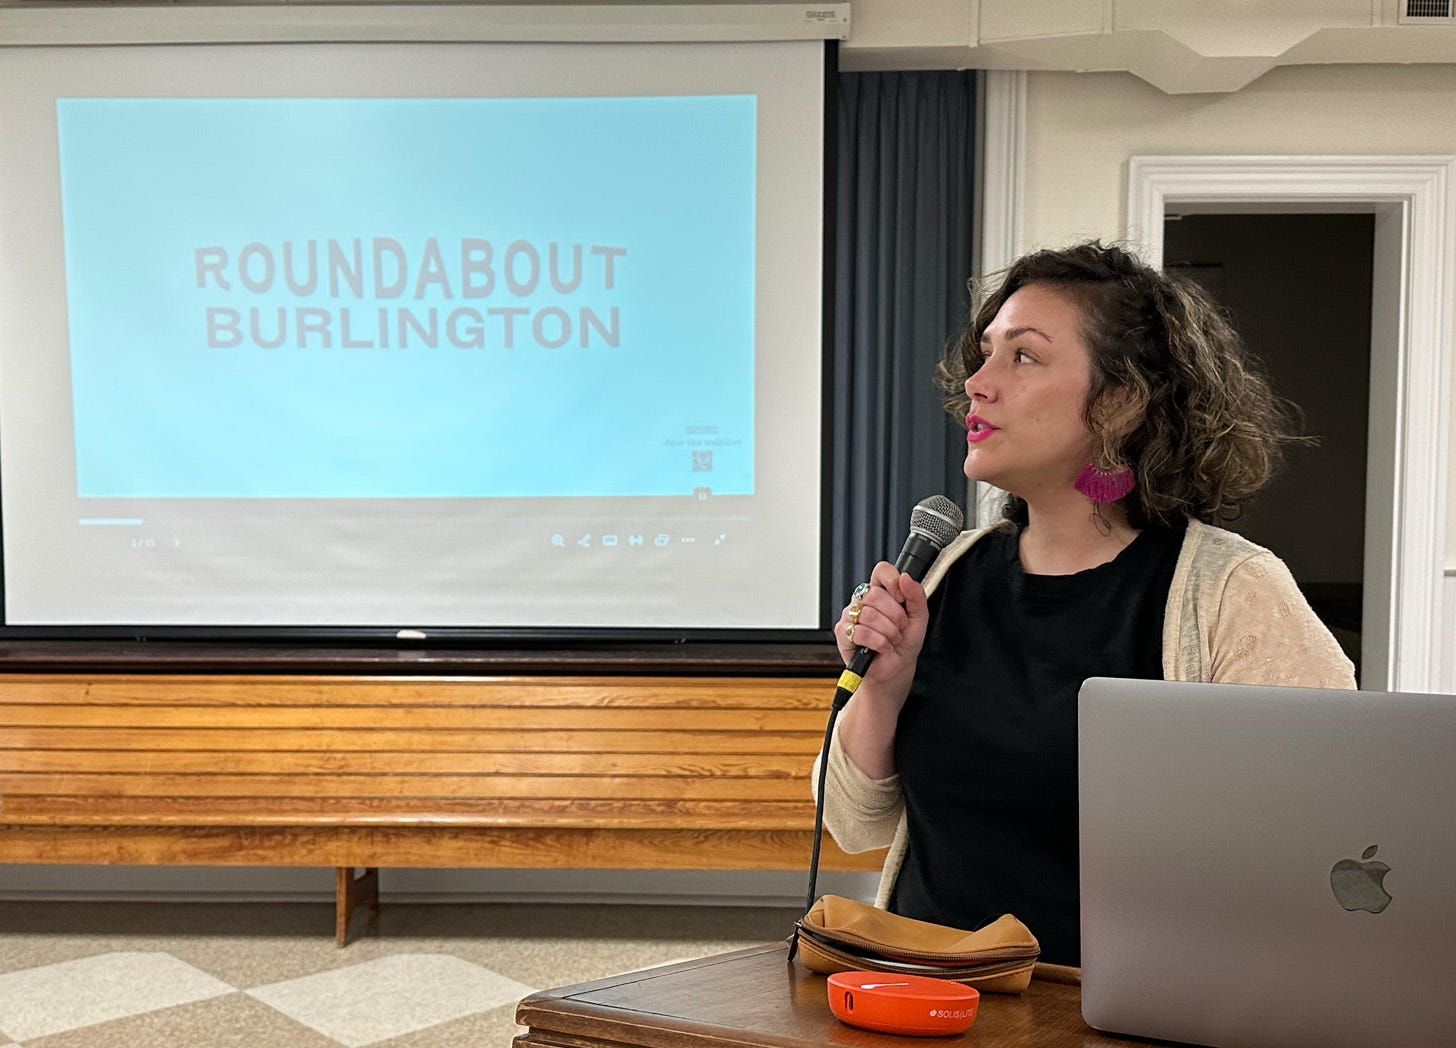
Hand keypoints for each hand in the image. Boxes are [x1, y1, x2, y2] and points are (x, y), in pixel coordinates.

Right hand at [835, 560, 929, 687]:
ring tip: (891, 639)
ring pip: (869, 614)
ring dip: (888, 632)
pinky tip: (882, 646)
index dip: (893, 582)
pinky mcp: (843, 632)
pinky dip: (878, 642)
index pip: (881, 571)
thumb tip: (905, 578)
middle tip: (899, 627)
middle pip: (875, 594)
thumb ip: (916, 595)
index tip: (902, 598)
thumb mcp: (919, 617)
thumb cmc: (904, 643)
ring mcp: (851, 615)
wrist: (896, 668)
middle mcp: (863, 600)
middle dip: (895, 616)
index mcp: (881, 591)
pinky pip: (861, 632)